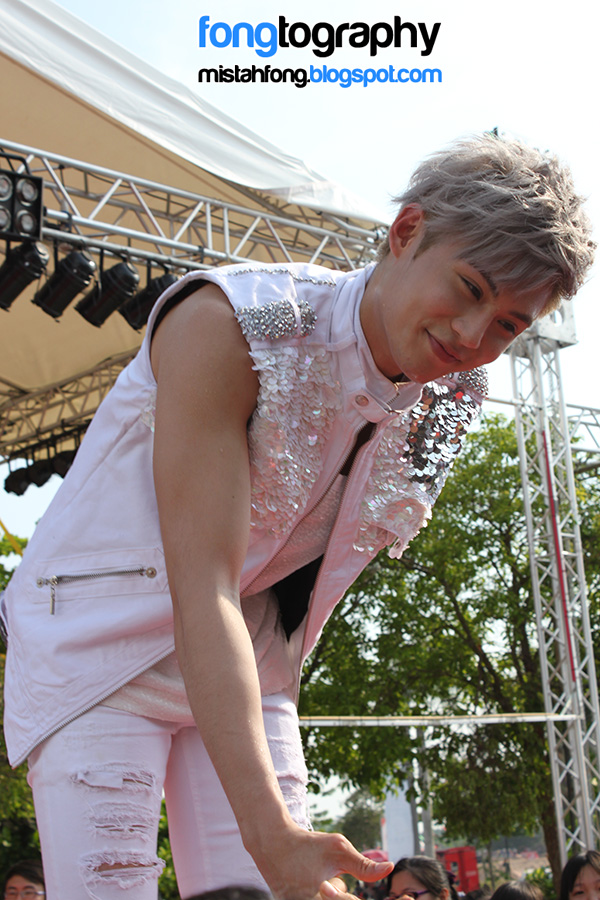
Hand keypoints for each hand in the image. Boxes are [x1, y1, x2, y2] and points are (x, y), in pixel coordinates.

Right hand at [250, 824, 392, 899]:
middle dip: (342, 893)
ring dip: (331, 896)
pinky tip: (313, 885)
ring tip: (322, 883)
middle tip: (332, 879)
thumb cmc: (308, 845)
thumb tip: (390, 868)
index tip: (386, 894)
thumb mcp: (338, 848)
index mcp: (322, 895)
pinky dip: (319, 894)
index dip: (357, 896)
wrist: (272, 843)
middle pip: (339, 899)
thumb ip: (364, 865)